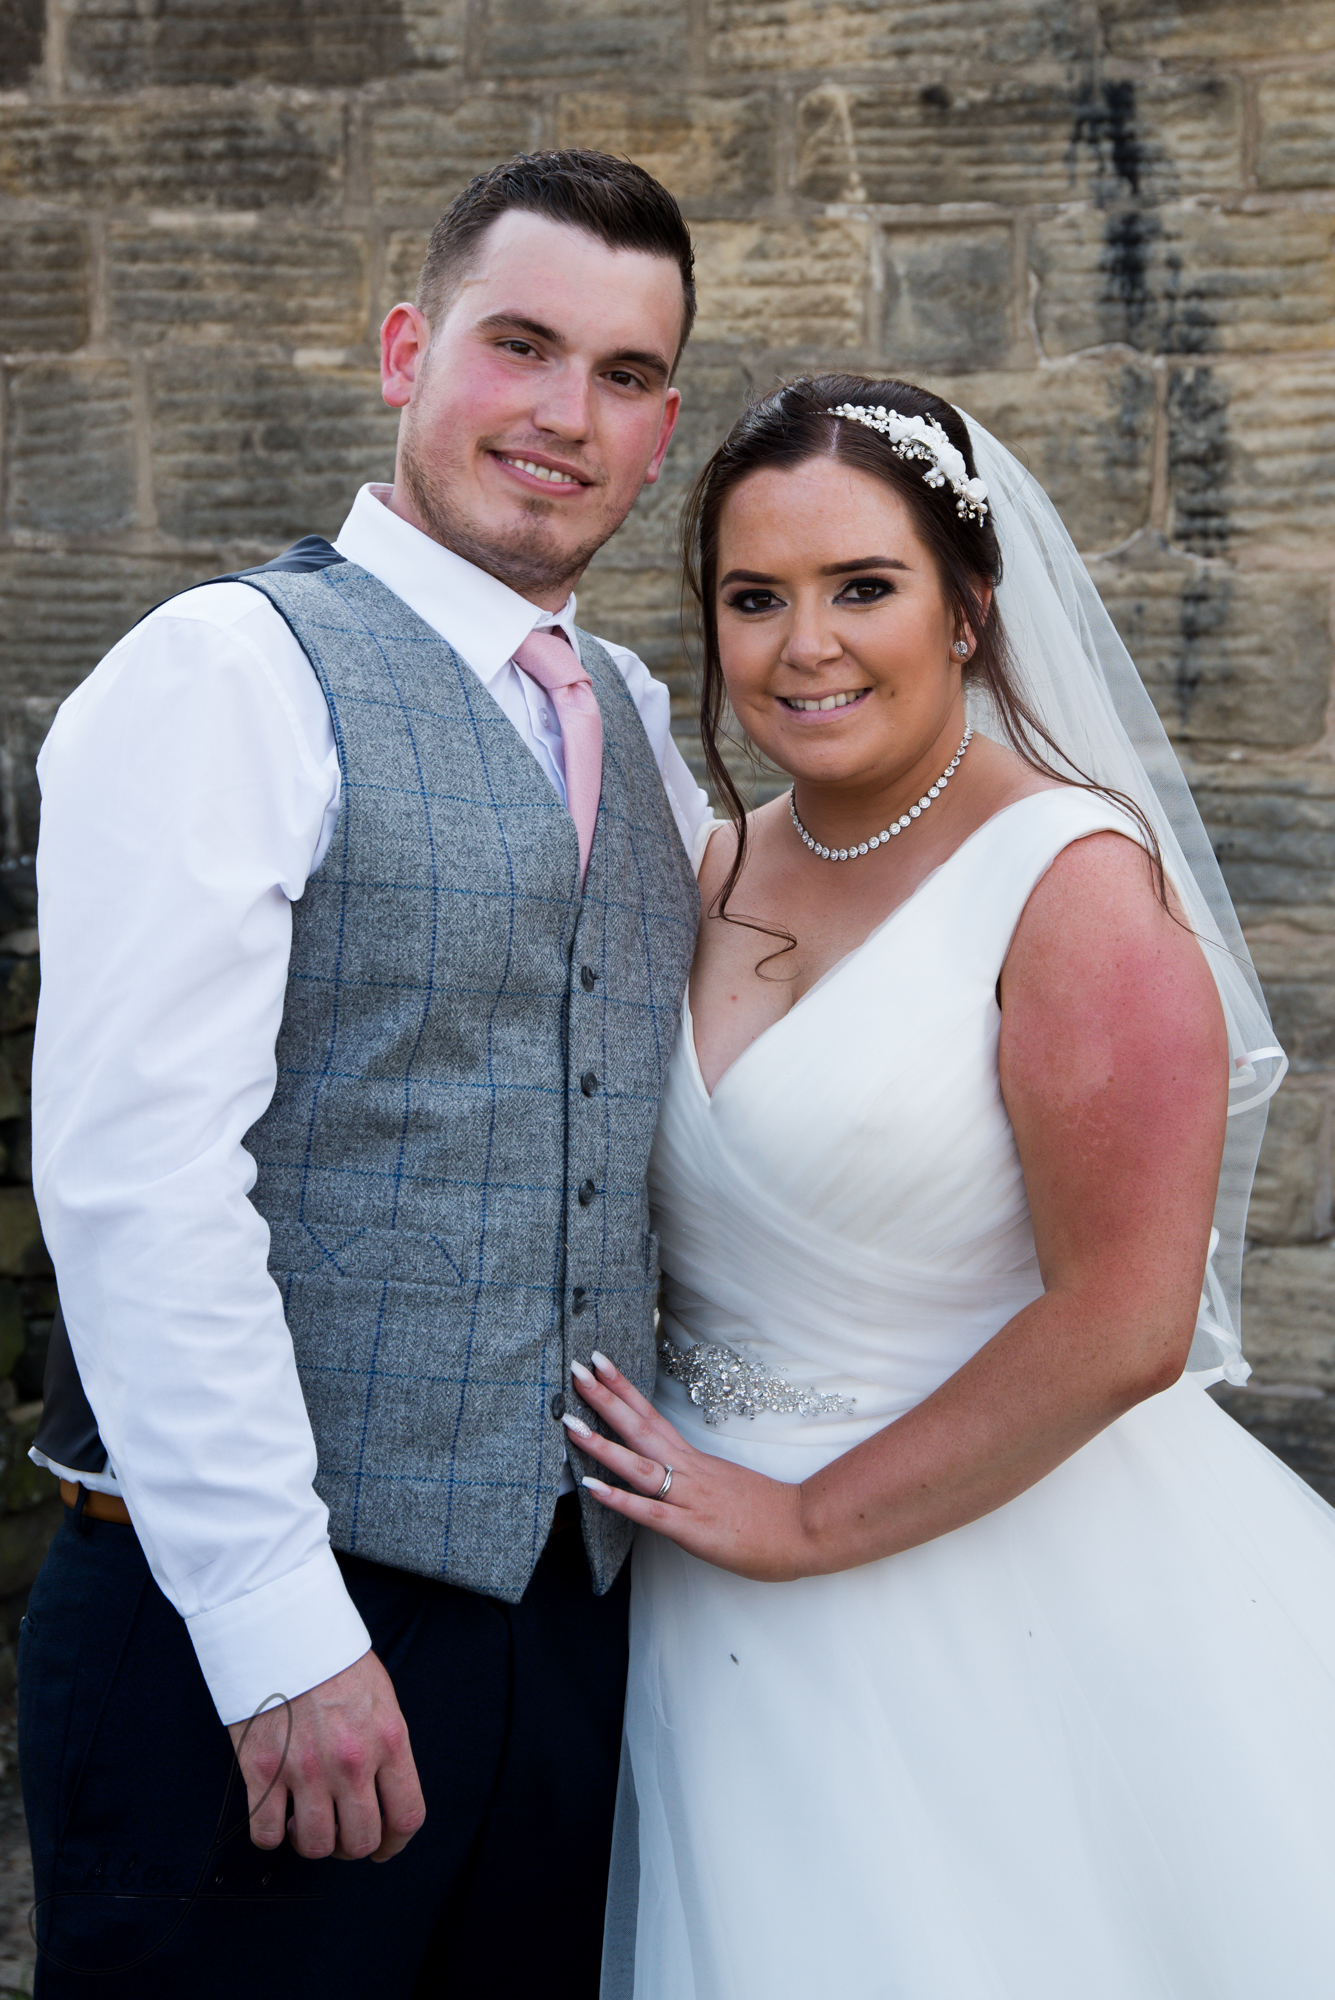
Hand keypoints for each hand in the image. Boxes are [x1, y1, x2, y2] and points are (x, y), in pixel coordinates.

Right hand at [228, 1649, 425, 1861]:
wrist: (282, 1629)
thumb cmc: (333, 1660)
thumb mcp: (380, 1697)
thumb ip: (385, 1746)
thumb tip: (383, 1792)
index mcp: (388, 1739)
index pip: (407, 1816)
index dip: (396, 1843)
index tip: (384, 1846)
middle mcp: (351, 1762)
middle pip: (361, 1841)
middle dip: (352, 1846)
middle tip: (340, 1832)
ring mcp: (305, 1769)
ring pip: (316, 1846)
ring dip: (312, 1842)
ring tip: (305, 1820)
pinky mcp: (262, 1770)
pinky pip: (267, 1835)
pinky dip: (271, 1835)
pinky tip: (275, 1813)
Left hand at [566, 1352, 813, 1580]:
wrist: (803, 1530)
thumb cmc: (766, 1512)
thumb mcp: (723, 1483)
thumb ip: (693, 1476)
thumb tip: (667, 1473)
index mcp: (693, 1459)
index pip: (651, 1416)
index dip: (623, 1390)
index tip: (599, 1364)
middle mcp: (687, 1469)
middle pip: (640, 1427)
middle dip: (605, 1398)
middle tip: (575, 1369)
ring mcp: (689, 1497)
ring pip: (639, 1465)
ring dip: (602, 1444)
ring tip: (569, 1423)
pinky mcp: (691, 1529)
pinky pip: (649, 1512)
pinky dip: (619, 1499)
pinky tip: (592, 1488)